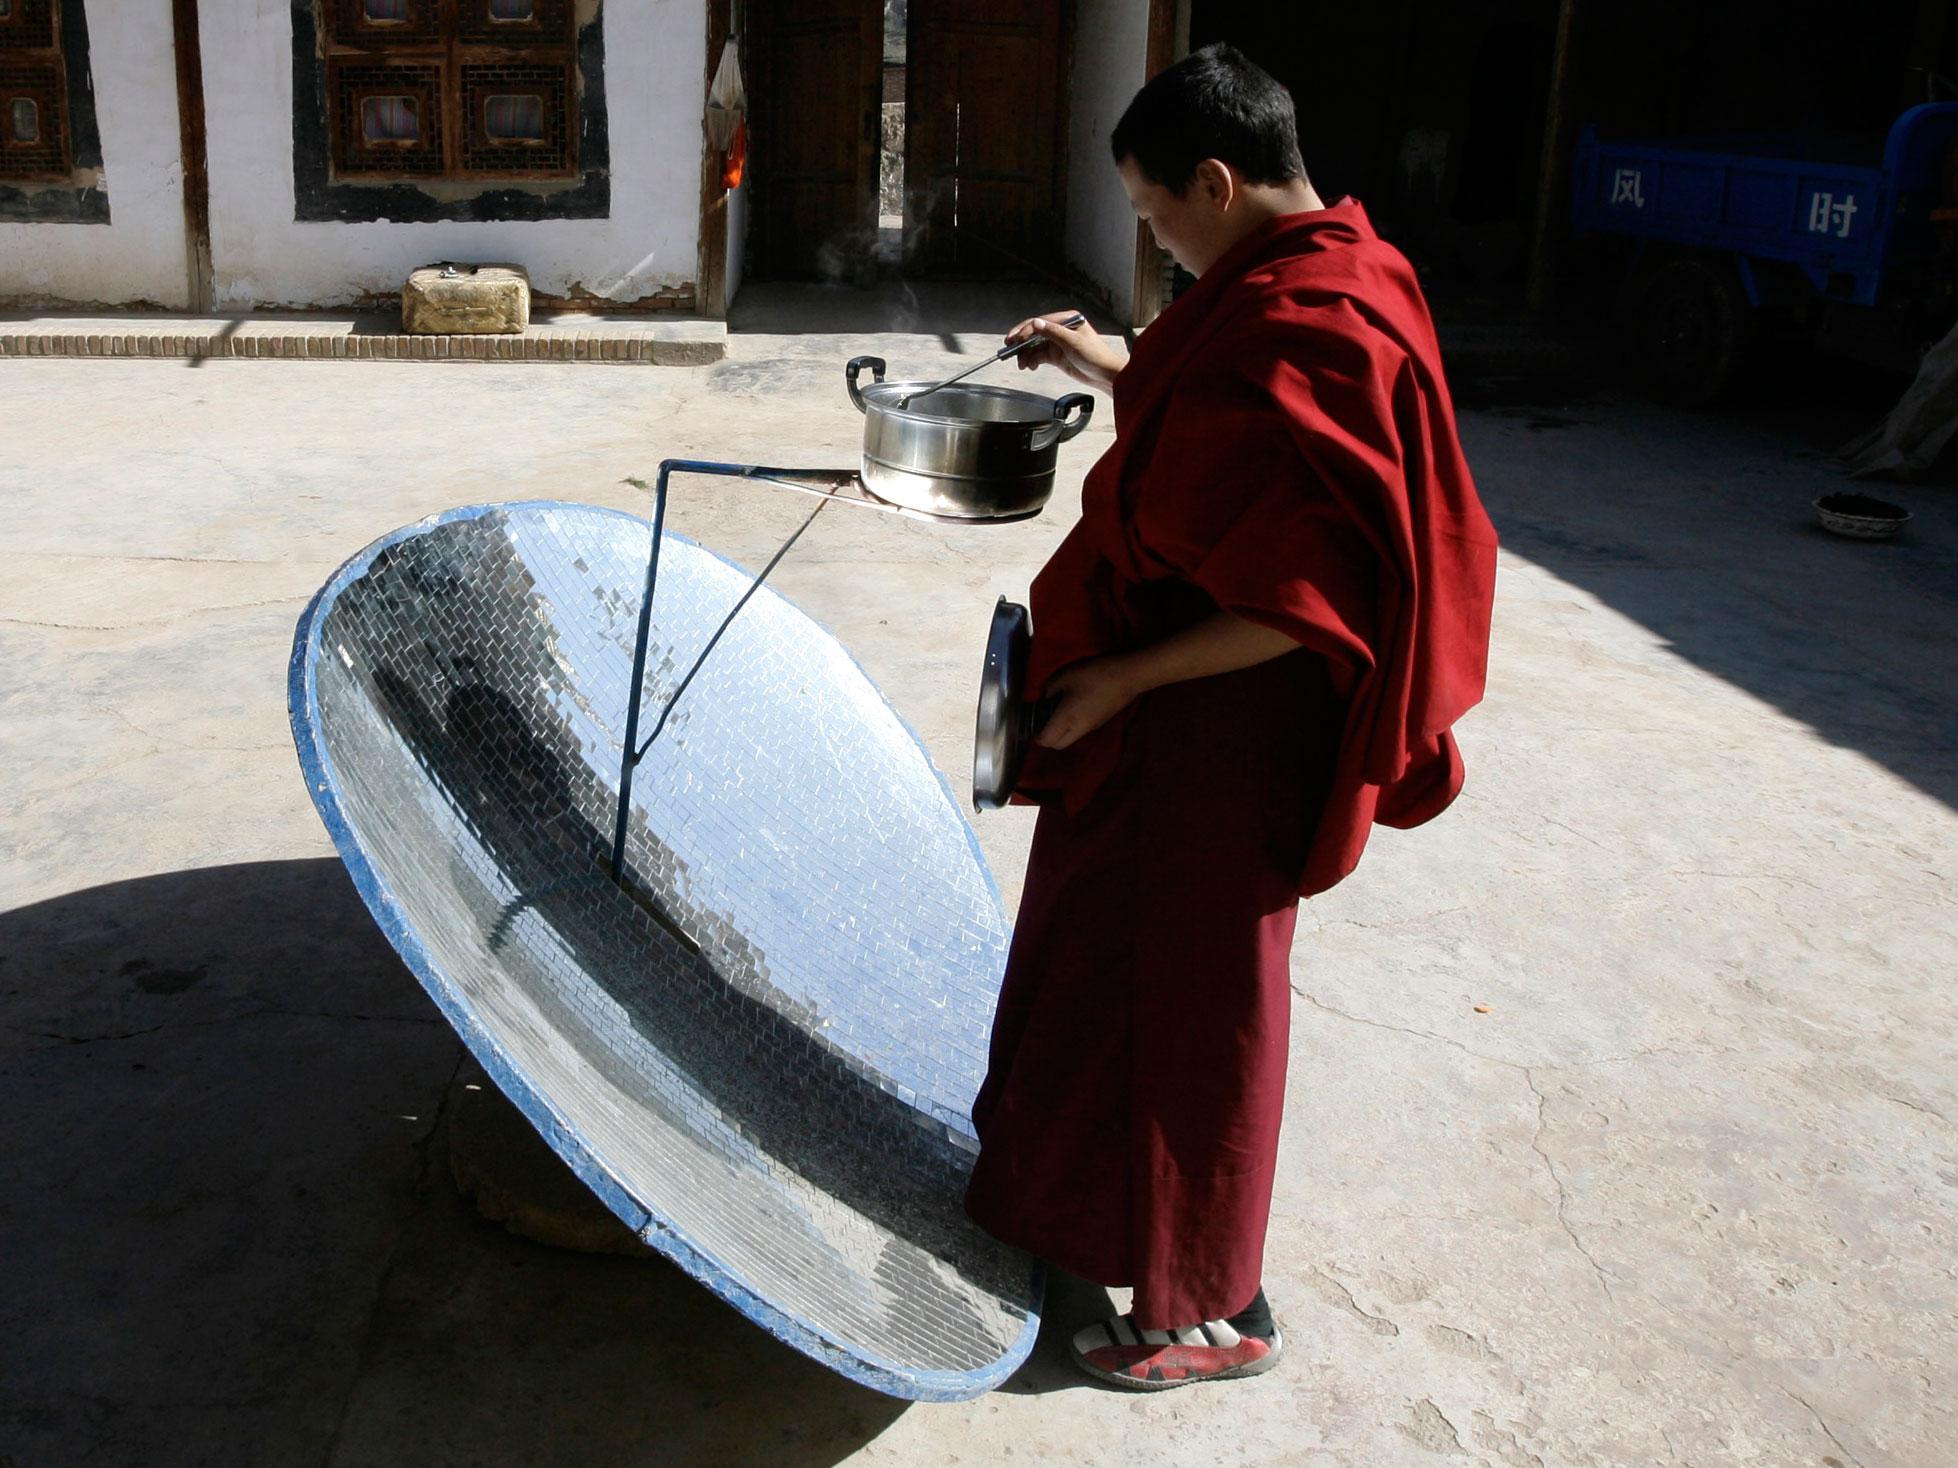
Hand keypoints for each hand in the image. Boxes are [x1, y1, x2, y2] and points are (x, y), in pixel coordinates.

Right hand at [1002, 311, 1127, 391]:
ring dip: (1026, 354)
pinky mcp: (1057, 355)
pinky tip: (1030, 366)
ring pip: (1035, 346)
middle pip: (1035, 333)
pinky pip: (1040, 356)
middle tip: (1009, 349)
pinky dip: (1033, 360)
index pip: (1041, 322)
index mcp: (1067, 320)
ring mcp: (1058, 343)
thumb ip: (1053, 332)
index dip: (1025, 330)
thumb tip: (1036, 323)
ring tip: (1021, 364)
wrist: (1105, 375)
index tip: (1015, 339)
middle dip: (1022, 342)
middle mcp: (1061, 329)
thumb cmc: (1096, 356)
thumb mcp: (1072, 342)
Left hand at [1033, 655, 1141, 749]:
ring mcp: (1091, 728)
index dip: (1036, 736)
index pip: (1046, 740)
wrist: (1127, 677)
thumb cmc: (1093, 675)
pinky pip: (1081, 732)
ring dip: (1062, 733)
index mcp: (1066, 719)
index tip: (1032, 724)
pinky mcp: (1100, 723)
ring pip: (1070, 739)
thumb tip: (1046, 699)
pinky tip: (1075, 709)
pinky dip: (1073, 727)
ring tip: (1058, 713)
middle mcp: (1078, 728)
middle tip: (1044, 720)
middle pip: (1058, 745)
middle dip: (1048, 738)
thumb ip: (1050, 690)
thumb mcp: (1065, 676)